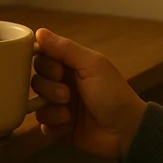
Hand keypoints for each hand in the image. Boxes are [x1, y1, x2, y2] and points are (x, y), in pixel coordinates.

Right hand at [31, 28, 146, 158]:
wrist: (126, 131)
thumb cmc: (113, 94)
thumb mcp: (92, 65)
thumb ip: (65, 48)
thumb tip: (39, 32)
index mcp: (71, 66)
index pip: (42, 57)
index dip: (43, 64)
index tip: (58, 71)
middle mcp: (63, 83)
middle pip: (36, 80)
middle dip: (48, 88)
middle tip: (67, 95)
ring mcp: (60, 106)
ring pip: (35, 102)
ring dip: (50, 107)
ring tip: (68, 113)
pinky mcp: (59, 126)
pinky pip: (41, 123)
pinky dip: (51, 124)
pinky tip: (66, 125)